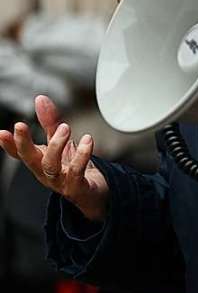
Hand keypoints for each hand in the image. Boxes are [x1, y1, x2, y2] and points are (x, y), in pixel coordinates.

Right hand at [0, 96, 108, 221]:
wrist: (94, 194)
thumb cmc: (73, 169)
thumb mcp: (61, 142)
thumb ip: (50, 121)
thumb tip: (40, 99)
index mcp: (40, 162)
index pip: (21, 153)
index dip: (9, 145)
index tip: (1, 133)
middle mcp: (46, 173)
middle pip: (30, 160)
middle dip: (23, 143)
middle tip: (20, 125)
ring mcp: (60, 182)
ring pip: (51, 166)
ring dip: (56, 145)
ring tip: (64, 127)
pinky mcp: (77, 187)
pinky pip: (76, 173)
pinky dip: (81, 156)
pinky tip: (86, 141)